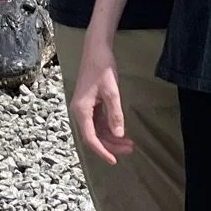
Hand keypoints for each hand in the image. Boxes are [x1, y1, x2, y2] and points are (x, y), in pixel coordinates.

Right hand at [68, 39, 132, 165]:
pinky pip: (98, 122)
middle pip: (94, 136)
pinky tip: (121, 131)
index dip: (102, 151)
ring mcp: (84, 108)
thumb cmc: (102, 68)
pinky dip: (109, 128)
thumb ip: (115, 114)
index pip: (90, 138)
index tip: (114, 161)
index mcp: (81, 110)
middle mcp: (79, 111)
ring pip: (96, 131)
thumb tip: (119, 135)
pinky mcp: (89, 104)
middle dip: (111, 145)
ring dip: (111, 138)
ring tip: (130, 142)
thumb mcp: (112, 92)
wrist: (96, 49)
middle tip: (130, 148)